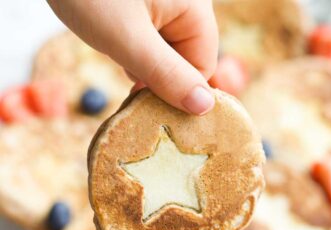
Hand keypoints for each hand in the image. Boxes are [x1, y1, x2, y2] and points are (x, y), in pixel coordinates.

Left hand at [47, 0, 217, 114]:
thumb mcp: (129, 40)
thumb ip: (168, 75)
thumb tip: (204, 108)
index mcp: (194, 7)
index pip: (203, 66)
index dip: (178, 89)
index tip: (147, 99)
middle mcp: (185, 4)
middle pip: (185, 59)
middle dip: (157, 74)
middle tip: (126, 67)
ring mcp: (165, 4)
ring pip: (166, 52)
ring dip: (143, 63)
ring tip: (116, 48)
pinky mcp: (145, 5)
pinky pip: (150, 39)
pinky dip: (134, 48)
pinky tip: (115, 40)